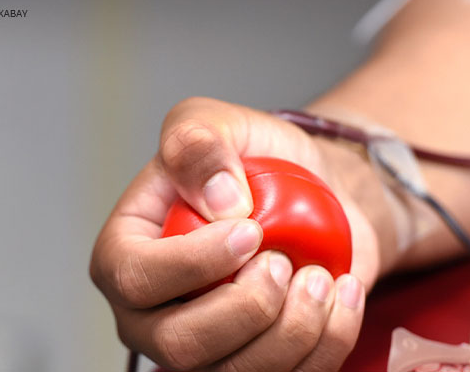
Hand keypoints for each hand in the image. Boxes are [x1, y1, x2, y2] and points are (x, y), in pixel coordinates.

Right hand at [89, 97, 380, 370]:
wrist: (319, 195)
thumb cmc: (259, 162)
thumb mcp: (220, 121)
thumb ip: (198, 140)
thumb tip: (218, 201)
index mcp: (125, 254)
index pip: (134, 279)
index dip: (193, 263)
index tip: (250, 229)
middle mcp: (153, 314)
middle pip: (179, 346)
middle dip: (247, 308)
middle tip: (284, 262)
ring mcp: (206, 348)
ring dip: (294, 329)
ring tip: (320, 277)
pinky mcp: (256, 364)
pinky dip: (328, 342)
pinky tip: (343, 295)